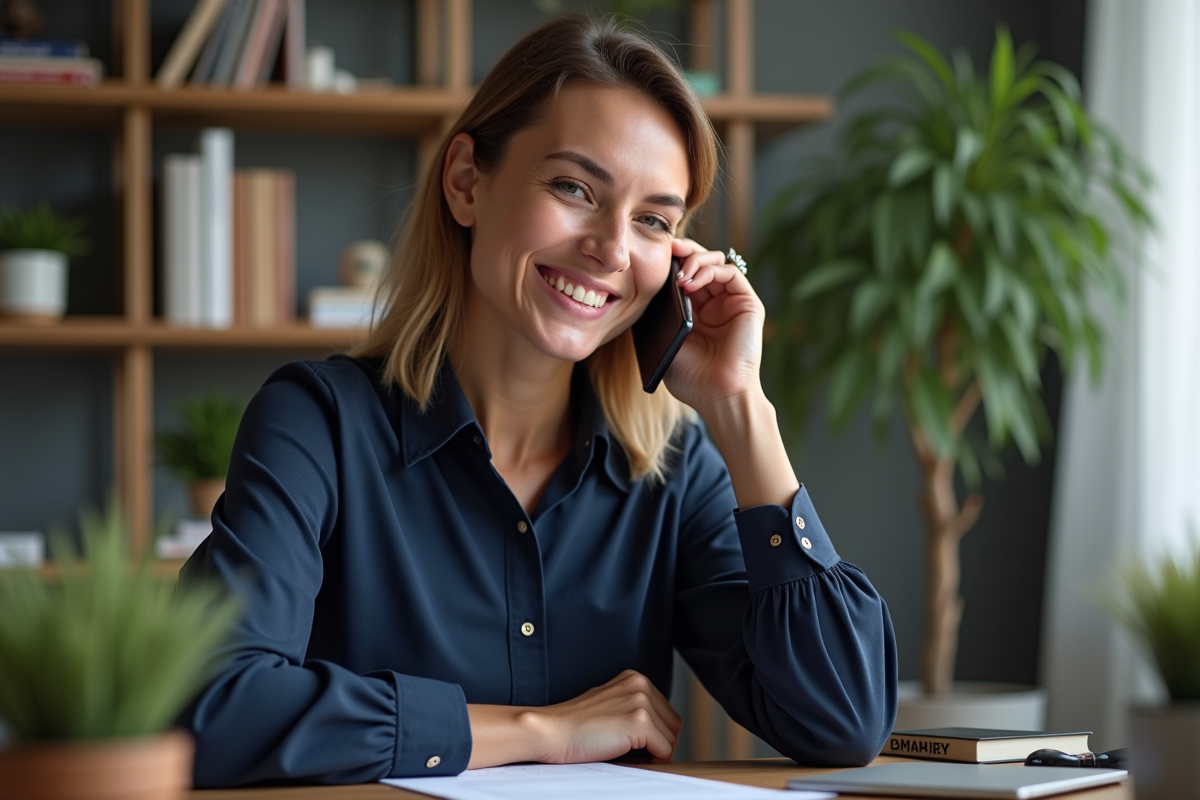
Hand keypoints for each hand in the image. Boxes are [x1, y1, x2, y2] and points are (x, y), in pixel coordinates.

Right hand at [527, 670, 680, 764]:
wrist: (551, 732)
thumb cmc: (574, 726)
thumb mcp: (609, 704)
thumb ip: (632, 708)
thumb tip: (658, 732)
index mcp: (634, 678)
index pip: (666, 711)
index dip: (657, 734)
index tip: (640, 745)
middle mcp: (640, 685)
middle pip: (673, 724)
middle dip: (660, 743)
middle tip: (636, 754)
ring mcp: (640, 702)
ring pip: (671, 738)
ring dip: (655, 752)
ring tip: (629, 755)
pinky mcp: (639, 722)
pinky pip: (664, 751)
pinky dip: (652, 761)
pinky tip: (629, 758)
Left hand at [663, 238, 764, 414]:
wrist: (718, 396)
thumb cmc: (692, 378)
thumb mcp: (668, 341)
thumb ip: (662, 315)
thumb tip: (647, 287)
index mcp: (696, 312)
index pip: (685, 275)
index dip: (672, 263)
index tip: (655, 258)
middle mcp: (715, 304)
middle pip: (701, 263)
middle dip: (684, 253)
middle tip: (669, 250)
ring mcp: (732, 302)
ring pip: (716, 262)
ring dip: (696, 261)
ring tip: (680, 275)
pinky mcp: (748, 304)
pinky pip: (730, 273)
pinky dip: (710, 271)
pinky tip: (692, 282)